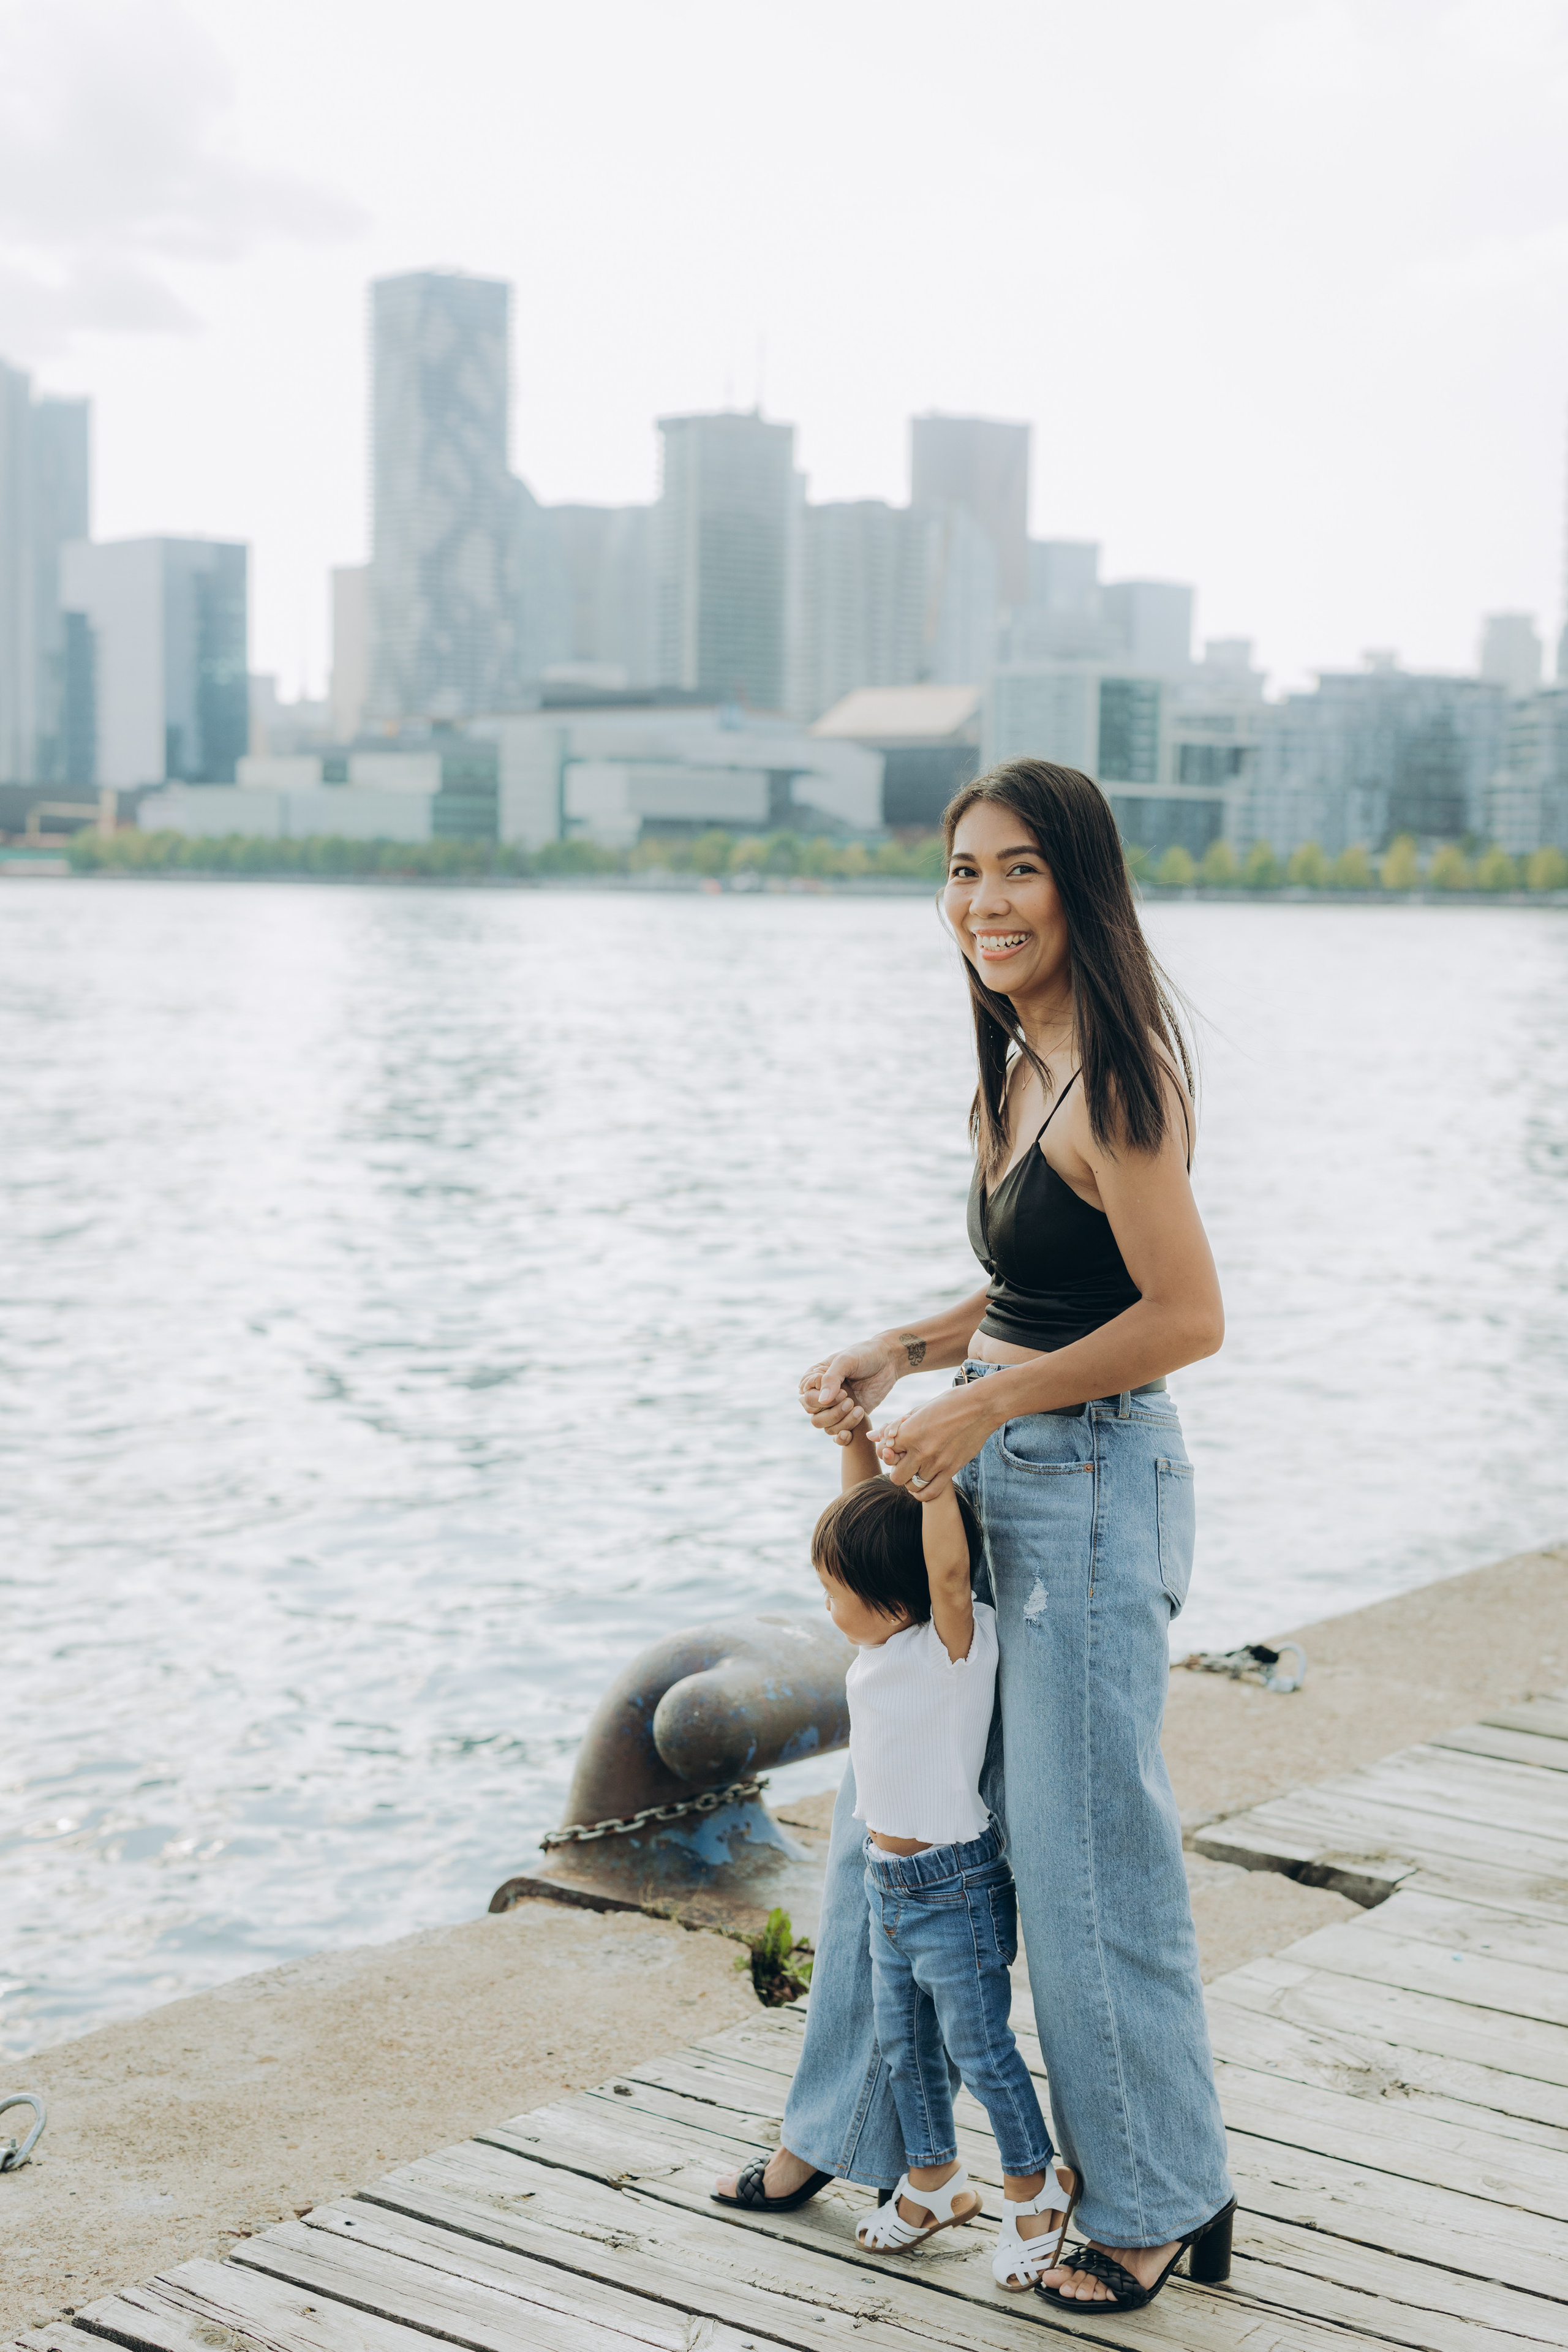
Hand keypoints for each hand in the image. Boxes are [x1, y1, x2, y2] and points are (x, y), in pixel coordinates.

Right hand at [797, 1341, 900, 1442]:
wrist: (888, 1361)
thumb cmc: (865, 1355)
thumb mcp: (846, 1361)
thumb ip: (832, 1379)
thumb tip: (822, 1401)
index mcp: (814, 1380)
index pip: (807, 1399)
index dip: (822, 1400)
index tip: (843, 1391)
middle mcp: (821, 1395)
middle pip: (815, 1417)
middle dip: (833, 1413)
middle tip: (850, 1401)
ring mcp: (835, 1408)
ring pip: (827, 1427)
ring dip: (842, 1422)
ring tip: (859, 1410)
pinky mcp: (848, 1417)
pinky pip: (838, 1434)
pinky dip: (841, 1437)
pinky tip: (850, 1434)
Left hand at [873, 1388, 996, 1501]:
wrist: (982, 1407)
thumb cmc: (949, 1403)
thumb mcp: (918, 1410)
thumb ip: (894, 1426)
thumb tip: (871, 1436)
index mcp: (909, 1432)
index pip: (884, 1451)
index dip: (886, 1450)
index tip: (894, 1446)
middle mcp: (920, 1450)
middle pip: (895, 1476)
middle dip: (896, 1470)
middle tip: (904, 1462)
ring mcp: (937, 1463)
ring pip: (912, 1486)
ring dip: (911, 1481)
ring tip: (915, 1471)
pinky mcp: (951, 1470)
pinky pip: (930, 1493)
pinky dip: (922, 1493)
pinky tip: (922, 1486)